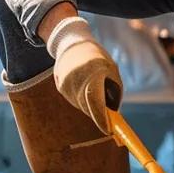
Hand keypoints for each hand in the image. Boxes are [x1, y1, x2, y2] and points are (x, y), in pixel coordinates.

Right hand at [43, 14, 121, 133]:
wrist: (71, 42)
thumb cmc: (97, 56)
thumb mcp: (111, 68)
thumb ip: (113, 89)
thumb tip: (113, 111)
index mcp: (93, 74)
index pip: (96, 103)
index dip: (102, 119)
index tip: (108, 130)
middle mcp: (77, 80)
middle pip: (88, 107)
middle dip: (98, 114)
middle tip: (107, 118)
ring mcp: (66, 83)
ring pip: (80, 105)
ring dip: (89, 104)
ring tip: (92, 88)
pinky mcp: (60, 86)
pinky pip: (73, 99)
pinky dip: (80, 98)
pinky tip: (81, 84)